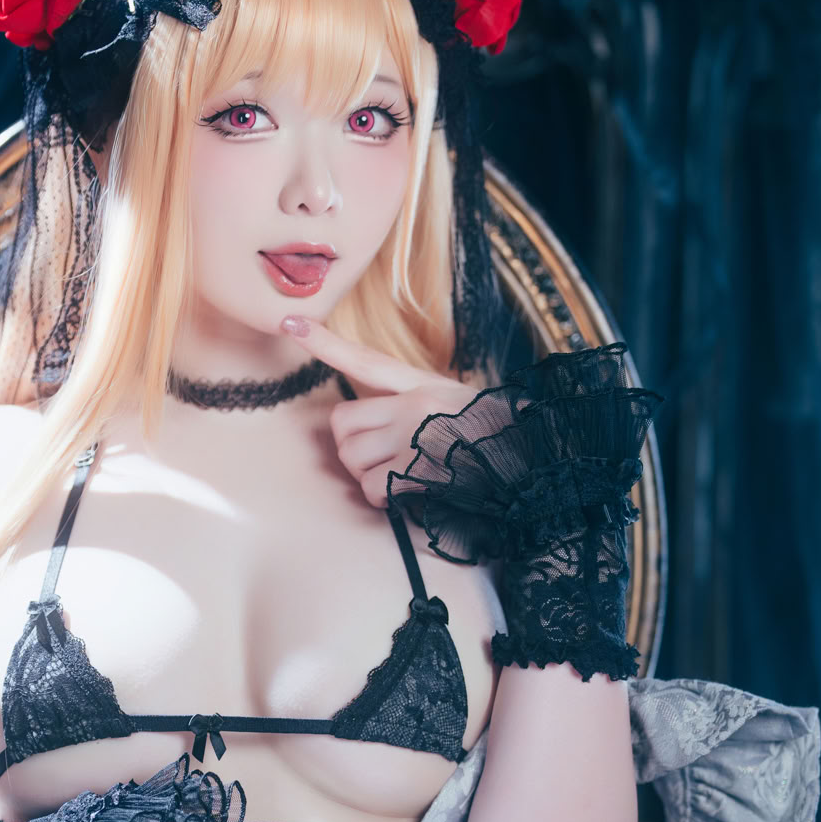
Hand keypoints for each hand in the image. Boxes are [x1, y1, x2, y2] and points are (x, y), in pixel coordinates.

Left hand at [281, 314, 478, 507]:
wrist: (531, 456)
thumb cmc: (491, 436)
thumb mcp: (453, 403)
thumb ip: (413, 404)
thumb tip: (371, 427)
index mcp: (420, 384)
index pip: (364, 360)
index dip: (324, 343)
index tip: (289, 323)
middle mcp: (414, 404)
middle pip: (341, 424)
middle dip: (350, 447)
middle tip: (378, 458)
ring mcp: (416, 435)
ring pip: (352, 457)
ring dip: (366, 476)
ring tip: (397, 477)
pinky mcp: (422, 467)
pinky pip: (374, 487)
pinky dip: (381, 498)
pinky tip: (404, 495)